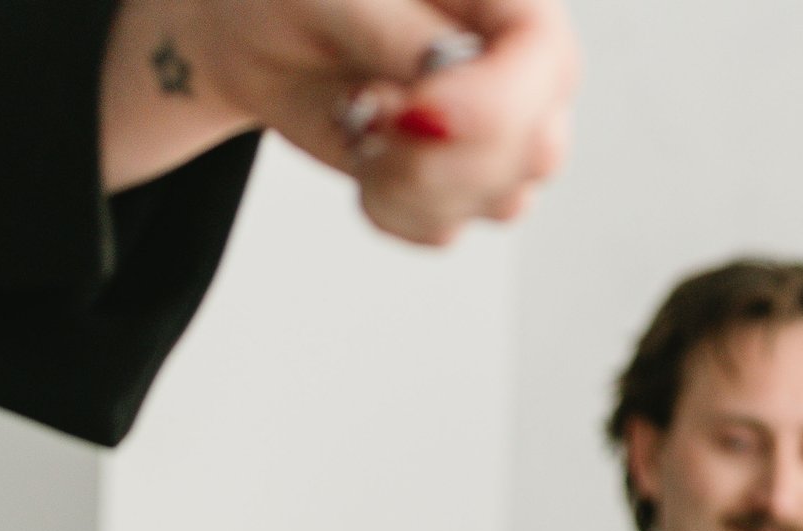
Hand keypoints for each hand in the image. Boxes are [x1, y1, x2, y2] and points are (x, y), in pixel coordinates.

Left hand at [103, 0, 574, 239]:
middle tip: (368, 108)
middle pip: (537, 150)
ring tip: (359, 122)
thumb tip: (442, 87)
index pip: (545, 60)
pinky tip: (364, 154)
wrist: (257, 28)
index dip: (492, 106)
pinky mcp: (455, 183)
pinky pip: (446, 230)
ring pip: (499, 203)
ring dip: (412, 186)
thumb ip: (398, 37)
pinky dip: (391, 209)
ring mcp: (493, 134)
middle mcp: (514, 68)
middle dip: (444, 157)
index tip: (411, 111)